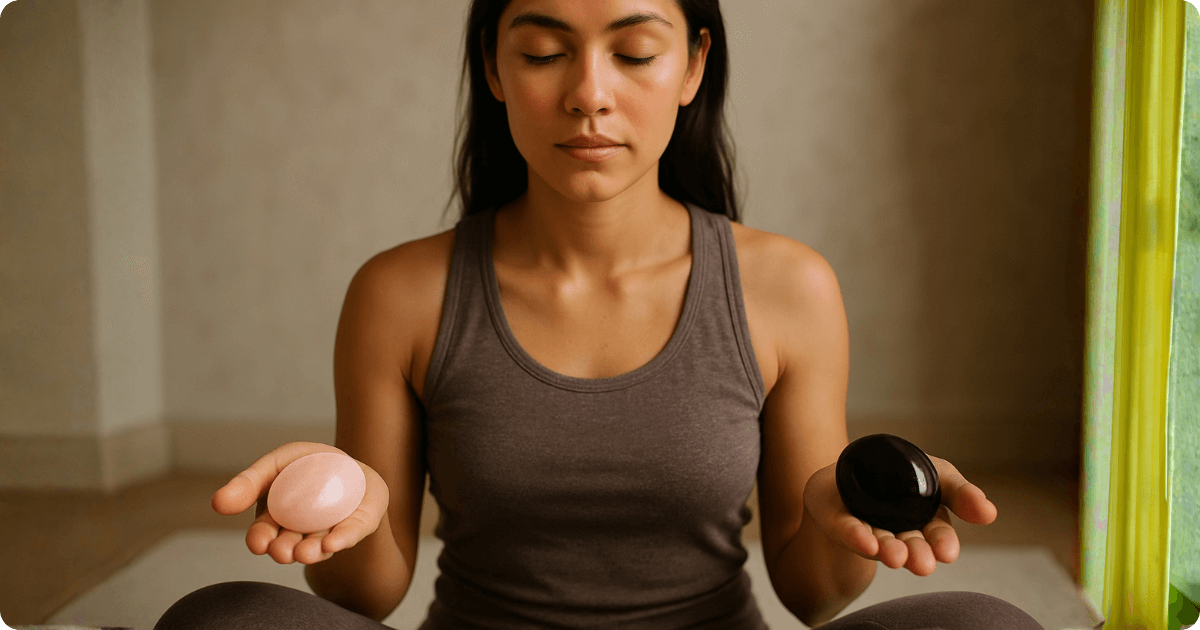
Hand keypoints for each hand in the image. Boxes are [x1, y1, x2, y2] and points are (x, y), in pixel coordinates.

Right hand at [211, 441, 389, 564]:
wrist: (352, 465)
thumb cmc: (307, 464)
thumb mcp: (276, 464)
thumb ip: (249, 482)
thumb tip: (217, 504)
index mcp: (278, 518)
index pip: (264, 532)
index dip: (260, 539)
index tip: (258, 543)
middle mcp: (303, 531)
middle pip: (290, 544)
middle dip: (284, 550)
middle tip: (283, 553)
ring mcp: (332, 529)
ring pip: (319, 544)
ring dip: (311, 550)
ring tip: (305, 553)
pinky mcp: (360, 524)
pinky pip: (351, 532)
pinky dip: (343, 537)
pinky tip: (334, 542)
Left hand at [802, 455, 996, 575]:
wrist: (854, 466)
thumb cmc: (904, 474)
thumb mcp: (939, 474)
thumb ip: (962, 492)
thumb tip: (990, 513)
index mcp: (924, 522)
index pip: (937, 536)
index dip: (942, 544)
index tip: (947, 553)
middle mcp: (896, 531)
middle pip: (910, 545)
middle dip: (917, 554)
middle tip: (922, 564)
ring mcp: (867, 527)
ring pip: (879, 542)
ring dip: (889, 550)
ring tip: (896, 557)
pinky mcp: (838, 520)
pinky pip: (846, 529)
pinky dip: (856, 536)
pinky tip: (866, 543)